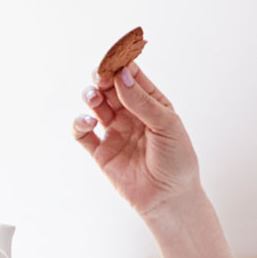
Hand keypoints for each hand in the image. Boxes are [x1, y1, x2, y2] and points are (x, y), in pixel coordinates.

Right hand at [73, 63, 203, 217]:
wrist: (170, 198)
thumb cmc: (177, 160)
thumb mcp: (166, 126)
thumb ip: (142, 101)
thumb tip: (122, 76)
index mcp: (151, 103)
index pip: (132, 76)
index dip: (121, 65)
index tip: (113, 59)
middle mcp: (130, 114)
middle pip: (110, 87)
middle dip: (103, 78)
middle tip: (100, 76)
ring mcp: (114, 131)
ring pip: (95, 105)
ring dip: (91, 96)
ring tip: (94, 97)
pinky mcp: (101, 152)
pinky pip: (83, 133)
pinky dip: (80, 123)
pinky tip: (88, 122)